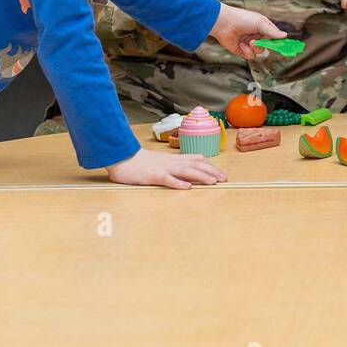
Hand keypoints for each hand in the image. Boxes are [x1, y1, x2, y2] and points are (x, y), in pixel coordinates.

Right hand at [107, 148, 227, 188]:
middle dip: (211, 171)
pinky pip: (167, 179)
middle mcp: (171, 162)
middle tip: (224, 179)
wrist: (122, 158)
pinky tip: (187, 188)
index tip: (221, 173)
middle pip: (196, 164)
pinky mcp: (152, 176)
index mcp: (173, 159)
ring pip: (185, 170)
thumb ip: (173, 166)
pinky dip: (178, 183)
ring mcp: (162, 168)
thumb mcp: (160, 162)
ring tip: (213, 182)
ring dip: (200, 176)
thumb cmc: (140, 162)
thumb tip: (188, 174)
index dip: (210, 165)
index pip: (196, 159)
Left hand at [210, 4, 285, 58]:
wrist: (224, 23)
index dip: (278, 42)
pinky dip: (247, 51)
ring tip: (249, 41)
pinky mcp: (242, 50)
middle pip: (268, 46)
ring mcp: (249, 43)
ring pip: (260, 52)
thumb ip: (272, 31)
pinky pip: (250, 55)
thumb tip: (284, 36)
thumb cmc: (241, 18)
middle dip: (266, 45)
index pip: (274, 36)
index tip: (284, 46)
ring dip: (255, 48)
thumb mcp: (259, 22)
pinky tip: (241, 44)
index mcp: (262, 27)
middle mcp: (257, 36)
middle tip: (262, 42)